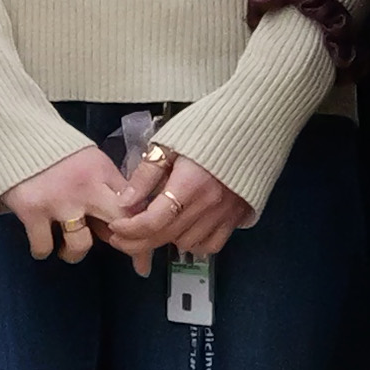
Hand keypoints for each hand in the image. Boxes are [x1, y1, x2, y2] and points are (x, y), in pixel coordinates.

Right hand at [0, 143, 143, 261]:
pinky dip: (43, 250)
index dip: (143, 231)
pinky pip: (44, 247)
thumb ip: (107, 187)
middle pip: (120, 223)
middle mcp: (87, 187)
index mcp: (104, 172)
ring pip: (81, 245)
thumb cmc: (55, 152)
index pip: (135, 205)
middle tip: (116, 251)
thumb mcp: (90, 161)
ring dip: (75, 253)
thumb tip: (125, 222)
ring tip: (67, 247)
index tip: (143, 254)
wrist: (13, 135)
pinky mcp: (32, 210)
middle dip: (123, 244)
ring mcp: (60, 201)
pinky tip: (43, 244)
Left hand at [105, 140, 255, 258]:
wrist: (253, 124)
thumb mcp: (169, 143)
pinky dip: (194, 243)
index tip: (116, 226)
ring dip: (166, 240)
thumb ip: (146, 174)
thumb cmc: (209, 128)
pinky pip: (212, 245)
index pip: (154, 221)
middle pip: (166, 236)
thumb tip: (124, 201)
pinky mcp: (238, 216)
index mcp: (190, 183)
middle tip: (121, 236)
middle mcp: (209, 204)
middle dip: (137, 241)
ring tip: (154, 227)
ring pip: (187, 244)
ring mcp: (226, 213)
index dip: (130, 229)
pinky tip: (183, 230)